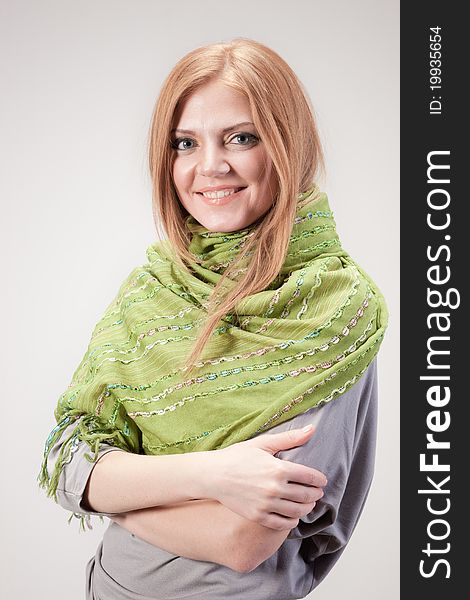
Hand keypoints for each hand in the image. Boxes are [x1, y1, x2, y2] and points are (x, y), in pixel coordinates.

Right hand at [206, 426, 326, 529]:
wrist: (213, 475)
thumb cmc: (237, 456)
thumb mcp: (263, 443)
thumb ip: (289, 438)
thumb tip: (312, 429)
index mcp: (278, 469)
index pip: (309, 476)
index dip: (319, 479)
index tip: (322, 480)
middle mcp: (274, 488)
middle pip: (306, 495)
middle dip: (316, 494)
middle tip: (317, 492)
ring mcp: (266, 504)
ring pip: (297, 511)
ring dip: (307, 508)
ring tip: (308, 503)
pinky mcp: (258, 516)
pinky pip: (282, 524)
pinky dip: (292, 521)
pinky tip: (293, 516)